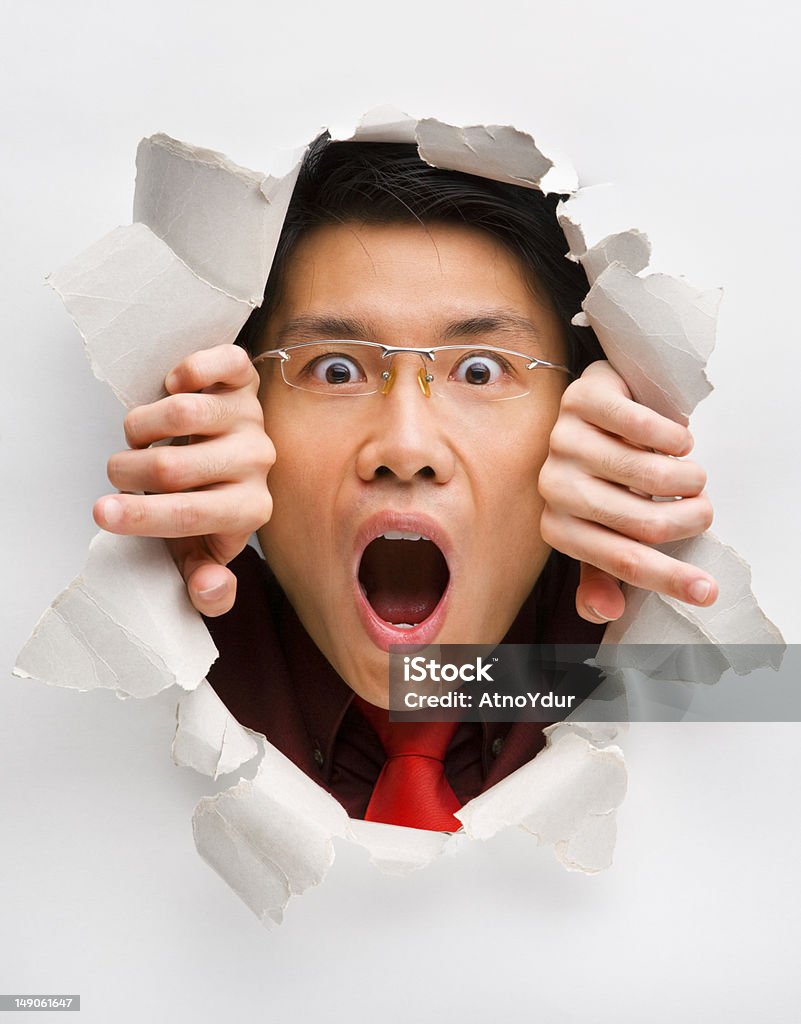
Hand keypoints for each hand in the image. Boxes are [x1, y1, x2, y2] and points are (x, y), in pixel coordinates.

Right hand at [93, 344, 274, 616]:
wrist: (228, 454)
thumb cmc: (206, 502)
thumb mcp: (200, 551)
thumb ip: (205, 584)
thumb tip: (210, 589)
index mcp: (251, 509)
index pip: (191, 515)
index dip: (141, 516)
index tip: (101, 512)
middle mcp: (258, 461)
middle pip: (173, 467)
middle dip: (128, 472)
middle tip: (120, 472)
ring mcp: (251, 417)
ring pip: (183, 413)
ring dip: (141, 426)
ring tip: (139, 440)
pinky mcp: (245, 380)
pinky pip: (223, 362)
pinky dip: (191, 370)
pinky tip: (173, 386)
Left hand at [539, 360, 716, 623]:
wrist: (594, 409)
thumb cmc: (602, 475)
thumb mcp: (603, 524)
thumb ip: (605, 570)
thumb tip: (606, 610)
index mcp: (558, 527)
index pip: (622, 562)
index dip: (670, 579)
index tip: (709, 590)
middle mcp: (553, 486)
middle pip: (645, 523)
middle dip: (691, 519)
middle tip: (701, 508)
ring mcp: (563, 440)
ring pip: (651, 475)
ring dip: (689, 477)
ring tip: (691, 474)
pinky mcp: (580, 399)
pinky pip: (643, 425)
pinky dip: (675, 437)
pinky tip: (679, 441)